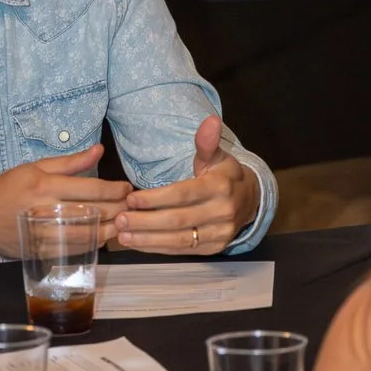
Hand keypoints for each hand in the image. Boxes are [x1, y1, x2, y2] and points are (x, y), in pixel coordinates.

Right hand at [0, 144, 129, 259]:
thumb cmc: (8, 188)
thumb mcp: (36, 167)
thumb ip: (70, 162)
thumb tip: (99, 150)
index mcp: (46, 185)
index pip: (92, 189)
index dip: (116, 190)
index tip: (127, 189)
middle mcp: (46, 209)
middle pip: (94, 212)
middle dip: (118, 210)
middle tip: (132, 207)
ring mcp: (44, 234)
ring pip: (87, 235)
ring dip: (110, 230)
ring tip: (121, 223)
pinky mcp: (41, 251)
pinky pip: (74, 249)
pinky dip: (92, 243)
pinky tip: (100, 236)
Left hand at [112, 115, 258, 256]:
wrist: (250, 201)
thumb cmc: (224, 175)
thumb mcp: (217, 156)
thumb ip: (206, 142)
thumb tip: (209, 120)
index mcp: (220, 187)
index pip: (183, 194)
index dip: (156, 198)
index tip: (131, 199)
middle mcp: (222, 213)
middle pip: (179, 220)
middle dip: (146, 221)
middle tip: (120, 219)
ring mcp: (219, 234)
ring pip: (179, 239)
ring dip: (148, 239)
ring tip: (122, 235)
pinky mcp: (213, 249)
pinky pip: (182, 250)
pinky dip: (157, 248)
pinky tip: (137, 243)